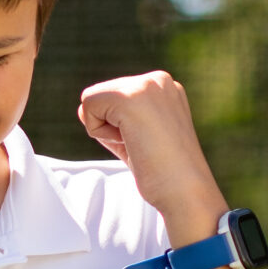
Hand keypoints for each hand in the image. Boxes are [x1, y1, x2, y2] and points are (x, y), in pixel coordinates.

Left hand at [76, 71, 228, 241]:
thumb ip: (113, 119)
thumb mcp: (138, 136)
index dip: (118, 127)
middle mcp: (157, 79)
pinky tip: (131, 142)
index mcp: (163, 86)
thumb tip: (83, 110)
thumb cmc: (161, 171)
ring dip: (105, 130)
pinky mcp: (129, 96)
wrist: (184, 190)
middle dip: (109, 127)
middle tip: (142, 145)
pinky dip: (100, 133)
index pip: (112, 97)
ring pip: (91, 101)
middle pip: (99, 96)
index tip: (147, 141)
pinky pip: (88, 108)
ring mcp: (145, 84)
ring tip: (138, 143)